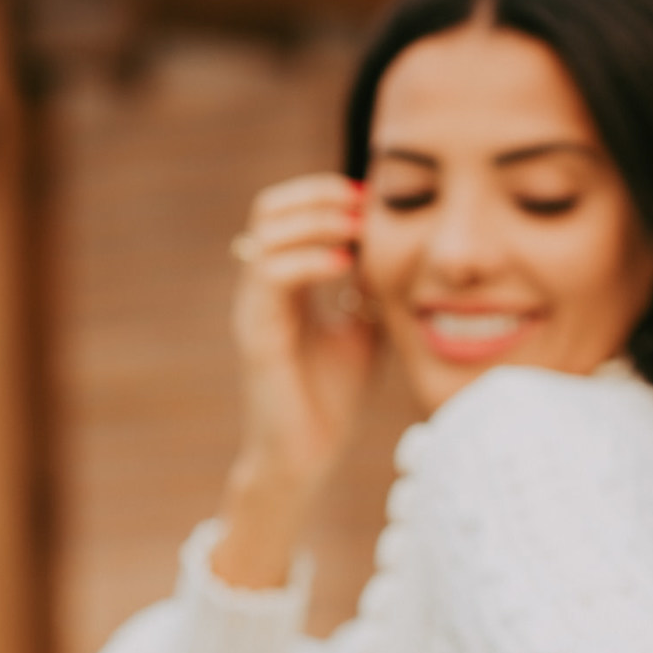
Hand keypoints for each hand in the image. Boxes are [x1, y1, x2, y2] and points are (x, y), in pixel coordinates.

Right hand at [217, 174, 380, 584]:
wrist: (310, 456)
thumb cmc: (333, 400)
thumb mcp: (365, 332)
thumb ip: (371, 292)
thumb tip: (397, 255)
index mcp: (285, 285)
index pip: (289, 214)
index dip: (325, 196)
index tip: (370, 200)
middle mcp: (262, 290)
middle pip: (267, 209)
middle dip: (316, 196)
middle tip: (361, 204)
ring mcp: (254, 310)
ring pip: (264, 236)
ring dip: (314, 222)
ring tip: (355, 228)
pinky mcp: (255, 335)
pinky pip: (270, 278)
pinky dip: (308, 261)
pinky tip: (344, 264)